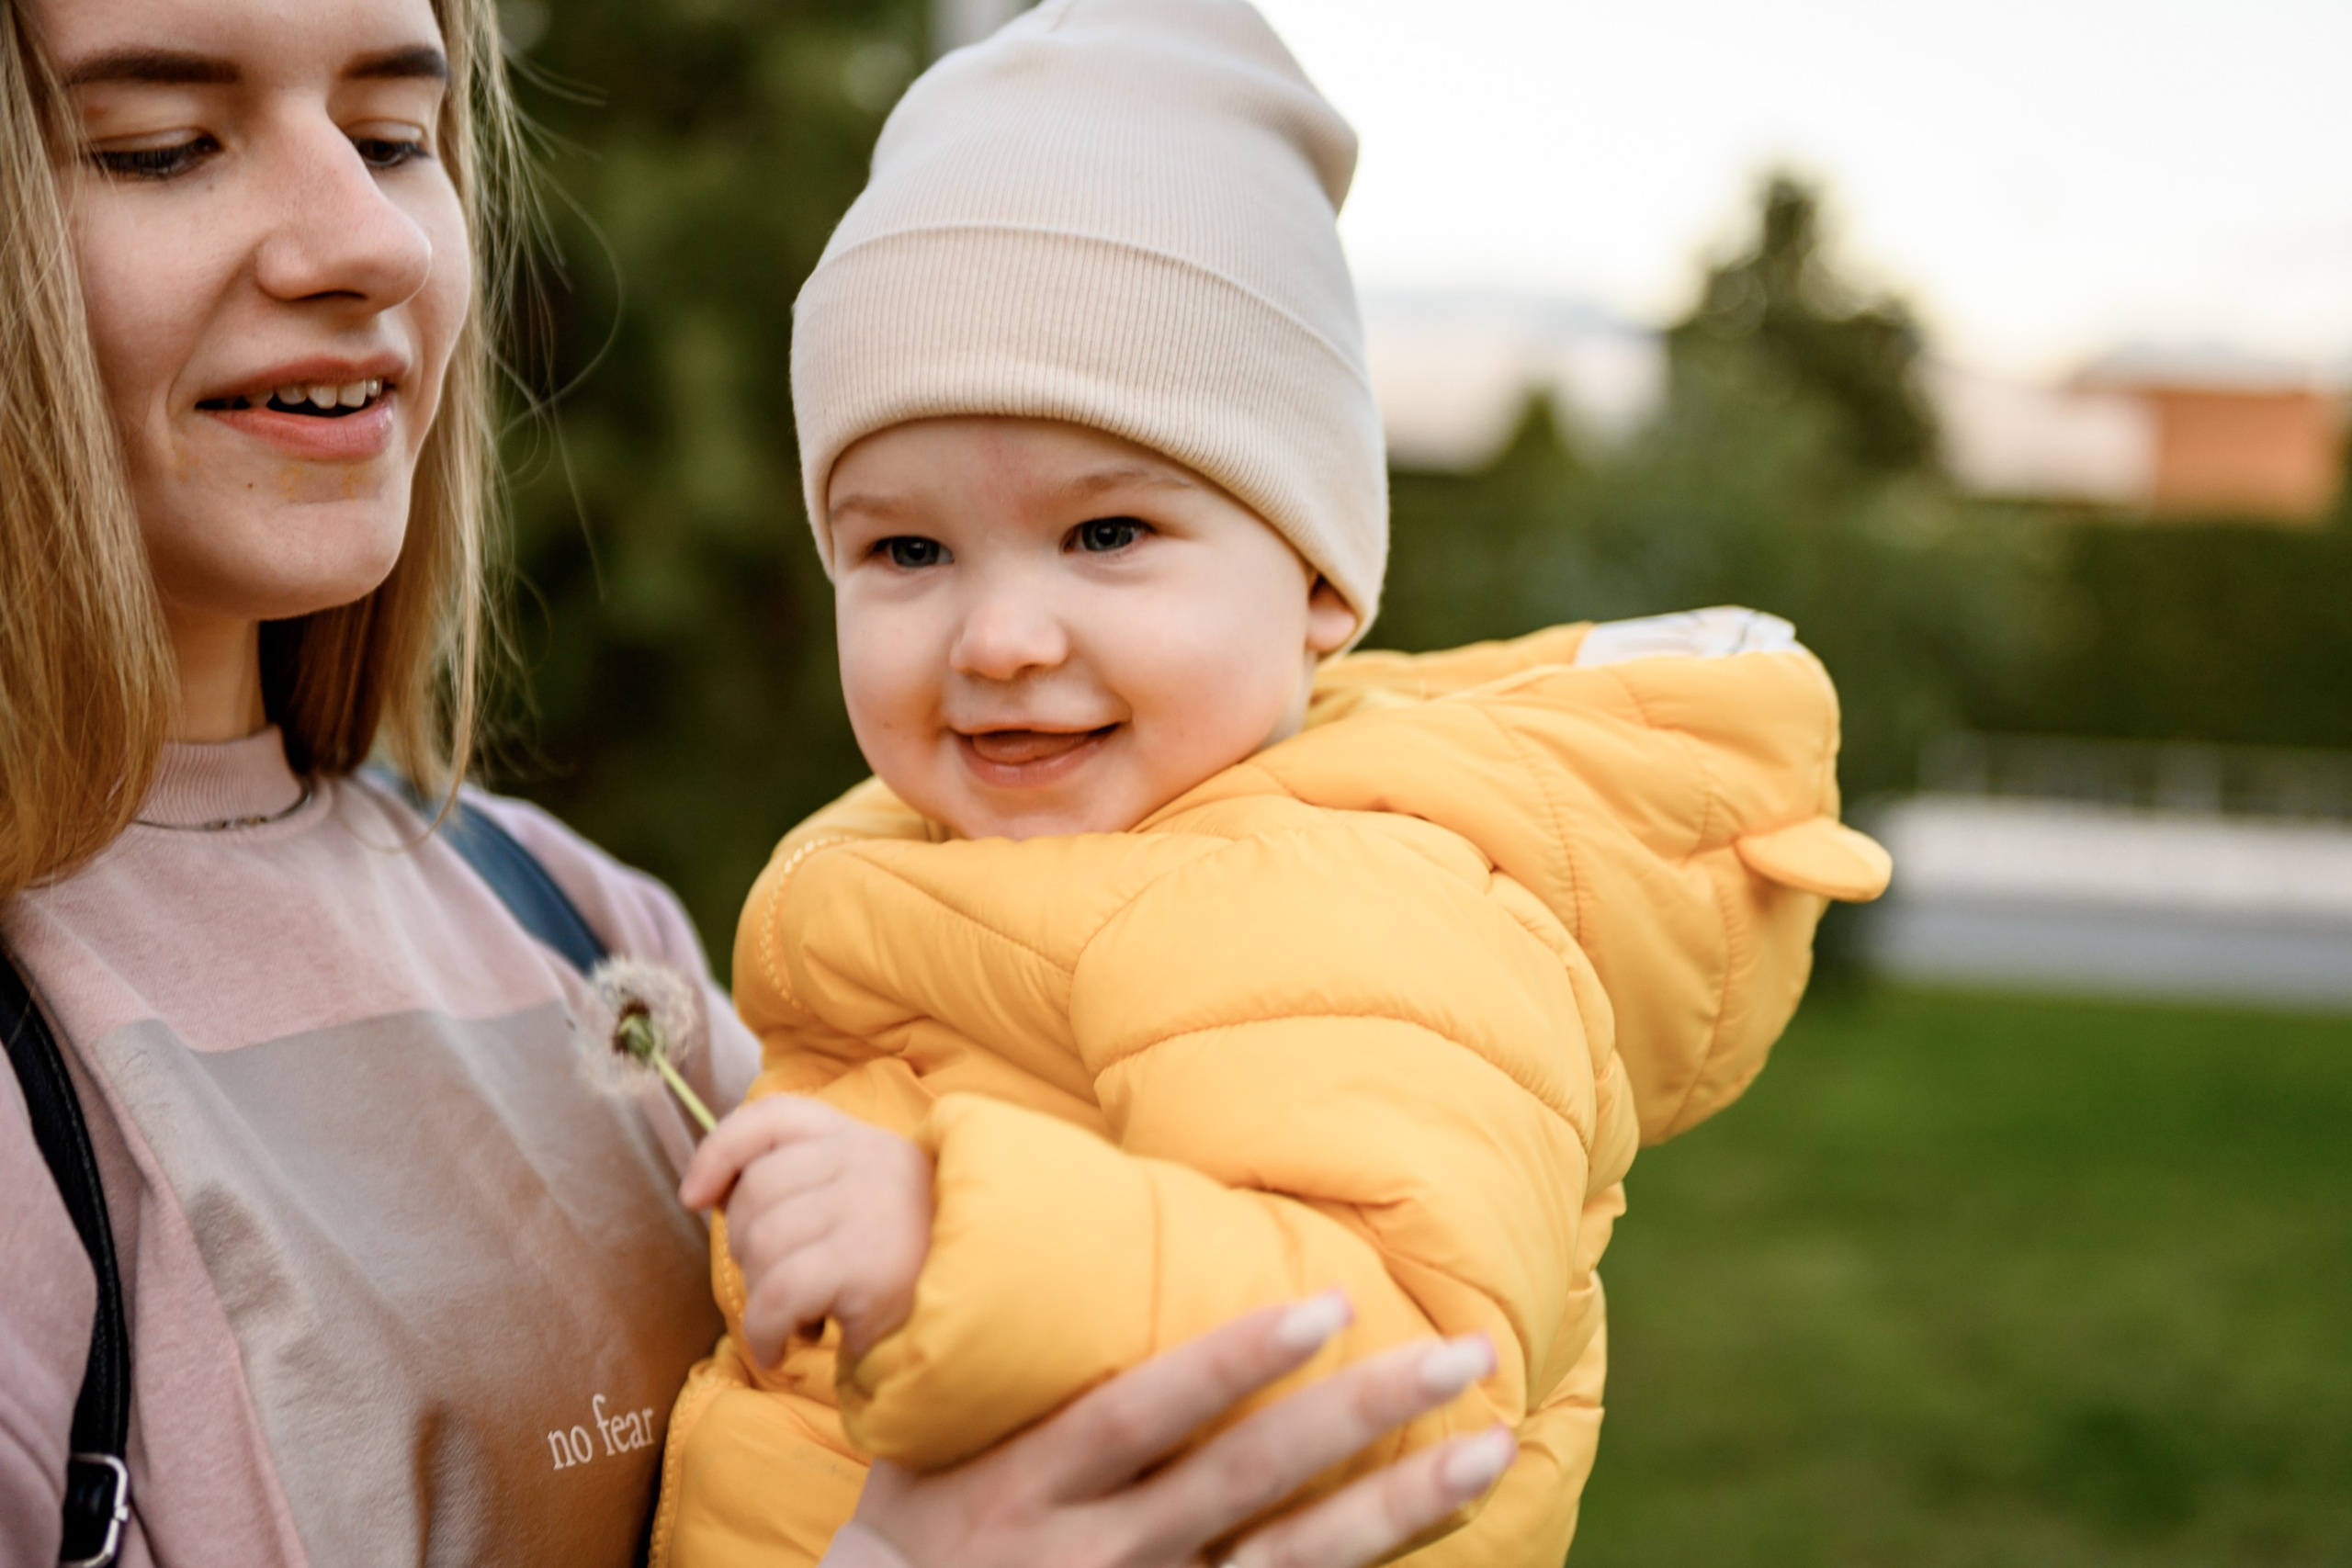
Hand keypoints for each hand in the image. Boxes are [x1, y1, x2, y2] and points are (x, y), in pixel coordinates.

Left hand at [679, 1094, 932, 1365]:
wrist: (978, 1320)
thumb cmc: (906, 1272)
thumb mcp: (858, 1208)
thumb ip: (801, 1185)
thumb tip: (706, 1193)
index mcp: (863, 1139)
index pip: (774, 1117)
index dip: (720, 1150)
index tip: (694, 1197)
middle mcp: (871, 1159)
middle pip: (756, 1191)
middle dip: (745, 1247)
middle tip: (780, 1285)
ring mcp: (873, 1206)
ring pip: (762, 1244)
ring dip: (761, 1296)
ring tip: (797, 1316)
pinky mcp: (870, 1262)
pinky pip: (778, 1295)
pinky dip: (764, 1330)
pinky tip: (782, 1346)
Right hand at [846, 1291, 1515, 1567]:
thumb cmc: (912, 1536)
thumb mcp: (932, 1445)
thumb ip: (1008, 1371)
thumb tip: (1063, 1247)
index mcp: (1033, 1482)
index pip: (1150, 1410)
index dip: (1236, 1360)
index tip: (1330, 1303)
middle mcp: (1098, 1553)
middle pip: (1249, 1479)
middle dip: (1364, 1413)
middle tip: (1462, 1355)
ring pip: (1293, 1562)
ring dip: (1400, 1505)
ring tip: (1490, 1448)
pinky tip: (1440, 1531)